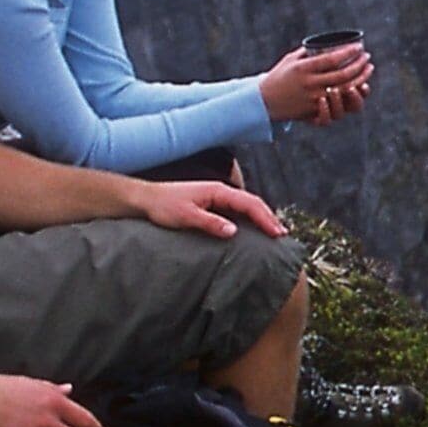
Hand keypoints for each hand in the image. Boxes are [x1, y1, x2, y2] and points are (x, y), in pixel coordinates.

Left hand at [128, 175, 285, 237]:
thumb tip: (234, 231)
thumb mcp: (186, 216)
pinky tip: (252, 230)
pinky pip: (237, 211)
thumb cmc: (163, 206)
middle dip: (269, 218)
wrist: (145, 200)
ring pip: (246, 206)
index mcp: (218, 191)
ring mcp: (217, 197)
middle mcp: (221, 192)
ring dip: (261, 218)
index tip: (277, 234)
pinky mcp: (212, 204)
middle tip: (283, 235)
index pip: (249, 203)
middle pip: (252, 203)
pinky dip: (249, 219)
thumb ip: (210, 223)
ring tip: (273, 233)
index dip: (265, 218)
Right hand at [260, 42, 371, 126]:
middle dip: (359, 65)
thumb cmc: (280, 76)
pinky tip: (358, 86)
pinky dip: (351, 95)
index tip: (359, 46)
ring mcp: (314, 99)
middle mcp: (310, 84)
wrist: (265, 101)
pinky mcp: (315, 110)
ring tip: (368, 69)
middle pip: (342, 75)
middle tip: (367, 57)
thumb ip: (309, 52)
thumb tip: (328, 42)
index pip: (332, 59)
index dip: (349, 52)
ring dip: (360, 79)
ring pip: (344, 90)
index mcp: (303, 69)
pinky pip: (338, 103)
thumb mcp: (291, 60)